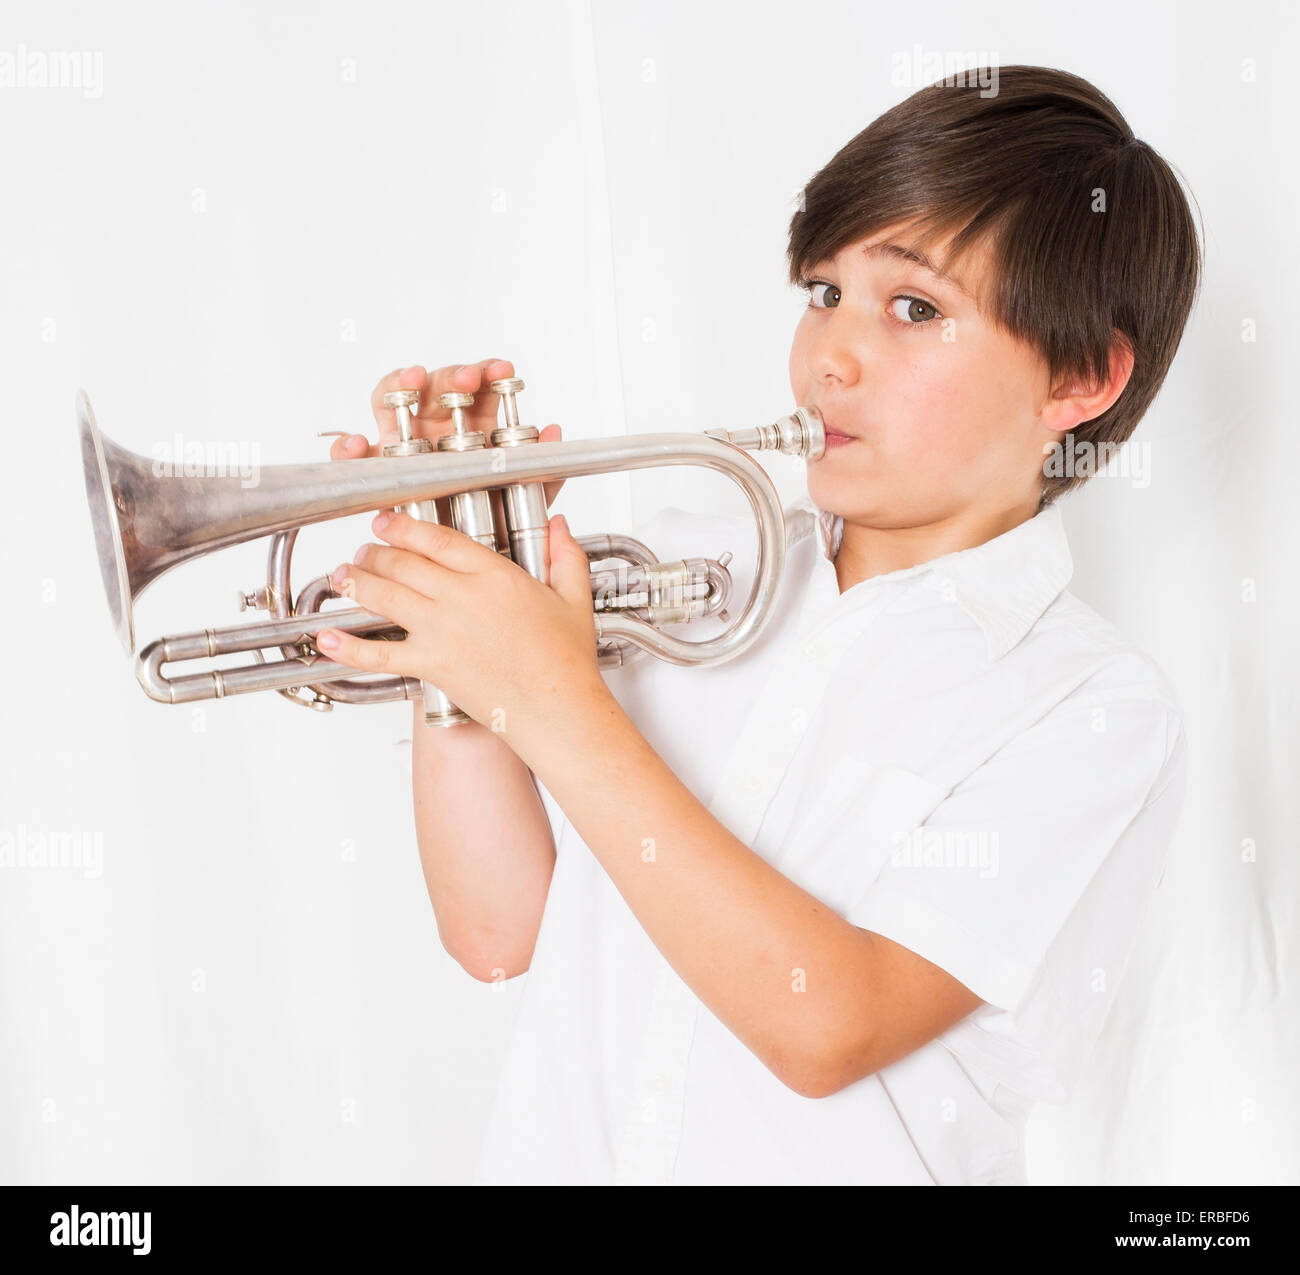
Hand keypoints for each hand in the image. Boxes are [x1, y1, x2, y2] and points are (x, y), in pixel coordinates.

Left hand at [315, 509, 606, 740]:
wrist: (556, 709)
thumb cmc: (565, 662)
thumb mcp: (573, 599)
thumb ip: (564, 555)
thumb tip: (559, 525)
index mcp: (494, 575)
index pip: (436, 538)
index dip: (404, 526)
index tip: (387, 521)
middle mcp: (461, 598)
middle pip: (402, 562)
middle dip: (375, 552)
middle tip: (365, 551)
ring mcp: (441, 632)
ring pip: (384, 595)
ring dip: (357, 582)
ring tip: (344, 575)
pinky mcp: (430, 665)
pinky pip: (378, 653)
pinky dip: (348, 647)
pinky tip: (328, 639)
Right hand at [332, 359, 565, 509]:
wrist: (467, 561)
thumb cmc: (493, 518)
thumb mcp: (526, 497)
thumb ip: (544, 470)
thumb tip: (554, 432)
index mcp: (474, 425)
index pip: (478, 388)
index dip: (489, 374)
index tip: (503, 372)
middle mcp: (437, 426)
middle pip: (436, 386)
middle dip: (452, 376)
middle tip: (467, 380)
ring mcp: (404, 441)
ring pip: (393, 400)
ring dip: (401, 385)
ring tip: (412, 381)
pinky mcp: (377, 467)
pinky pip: (355, 452)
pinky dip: (348, 444)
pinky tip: (356, 443)